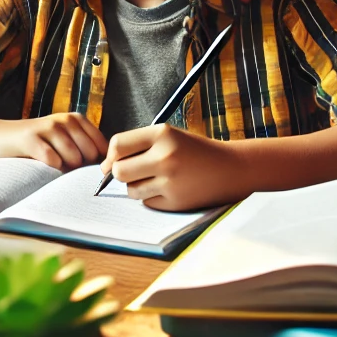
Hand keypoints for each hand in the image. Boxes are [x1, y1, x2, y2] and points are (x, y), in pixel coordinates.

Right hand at [0, 113, 106, 168]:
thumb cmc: (35, 144)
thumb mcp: (62, 140)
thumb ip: (83, 149)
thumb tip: (106, 169)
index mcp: (76, 119)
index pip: (102, 145)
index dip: (98, 163)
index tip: (87, 172)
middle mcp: (64, 119)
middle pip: (89, 153)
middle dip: (80, 167)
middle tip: (65, 169)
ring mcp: (47, 127)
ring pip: (73, 157)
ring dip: (65, 169)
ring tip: (53, 166)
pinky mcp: (31, 138)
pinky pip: (52, 159)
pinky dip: (51, 168)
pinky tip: (42, 165)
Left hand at [103, 125, 239, 210]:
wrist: (231, 168)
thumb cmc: (195, 151)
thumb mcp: (170, 136)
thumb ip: (138, 145)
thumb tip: (104, 168)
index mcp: (163, 133)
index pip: (118, 144)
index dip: (111, 155)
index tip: (113, 161)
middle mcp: (165, 156)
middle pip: (119, 171)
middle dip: (120, 173)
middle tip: (134, 172)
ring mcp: (171, 181)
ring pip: (131, 190)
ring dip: (136, 187)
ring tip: (155, 179)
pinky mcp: (176, 201)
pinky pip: (147, 202)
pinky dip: (152, 198)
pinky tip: (169, 189)